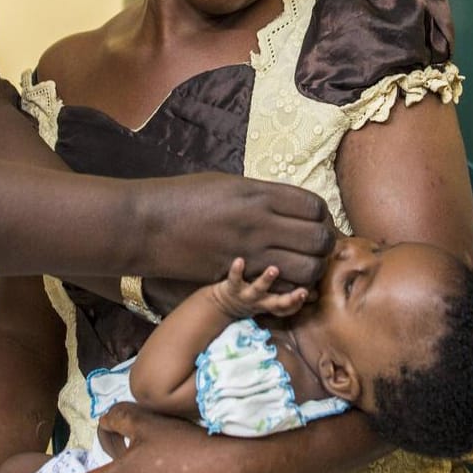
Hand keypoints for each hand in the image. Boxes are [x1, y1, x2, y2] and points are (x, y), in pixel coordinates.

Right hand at [132, 174, 332, 289]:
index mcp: (260, 194)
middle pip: (319, 239)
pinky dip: (291, 287)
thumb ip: (264, 195)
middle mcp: (261, 223)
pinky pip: (281, 287)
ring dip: (312, 269)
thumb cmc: (185, 197)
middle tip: (316, 248)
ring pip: (307, 269)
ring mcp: (250, 253)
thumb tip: (292, 206)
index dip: (322, 217)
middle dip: (324, 245)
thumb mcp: (230, 184)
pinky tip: (285, 282)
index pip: (315, 207)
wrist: (148, 224)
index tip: (316, 222)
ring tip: (304, 266)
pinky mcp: (237, 277)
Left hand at [209, 258, 308, 318]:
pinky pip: (234, 279)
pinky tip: (239, 260)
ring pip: (257, 290)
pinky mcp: (232, 288)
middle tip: (302, 291)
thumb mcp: (265, 299)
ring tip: (274, 270)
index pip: (287, 308)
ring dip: (266, 281)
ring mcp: (246, 296)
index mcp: (269, 304)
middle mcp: (259, 302)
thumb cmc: (250, 297)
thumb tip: (307, 280)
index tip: (307, 293)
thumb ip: (282, 292)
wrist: (220, 306)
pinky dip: (236, 270)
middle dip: (291, 299)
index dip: (297, 303)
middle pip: (277, 304)